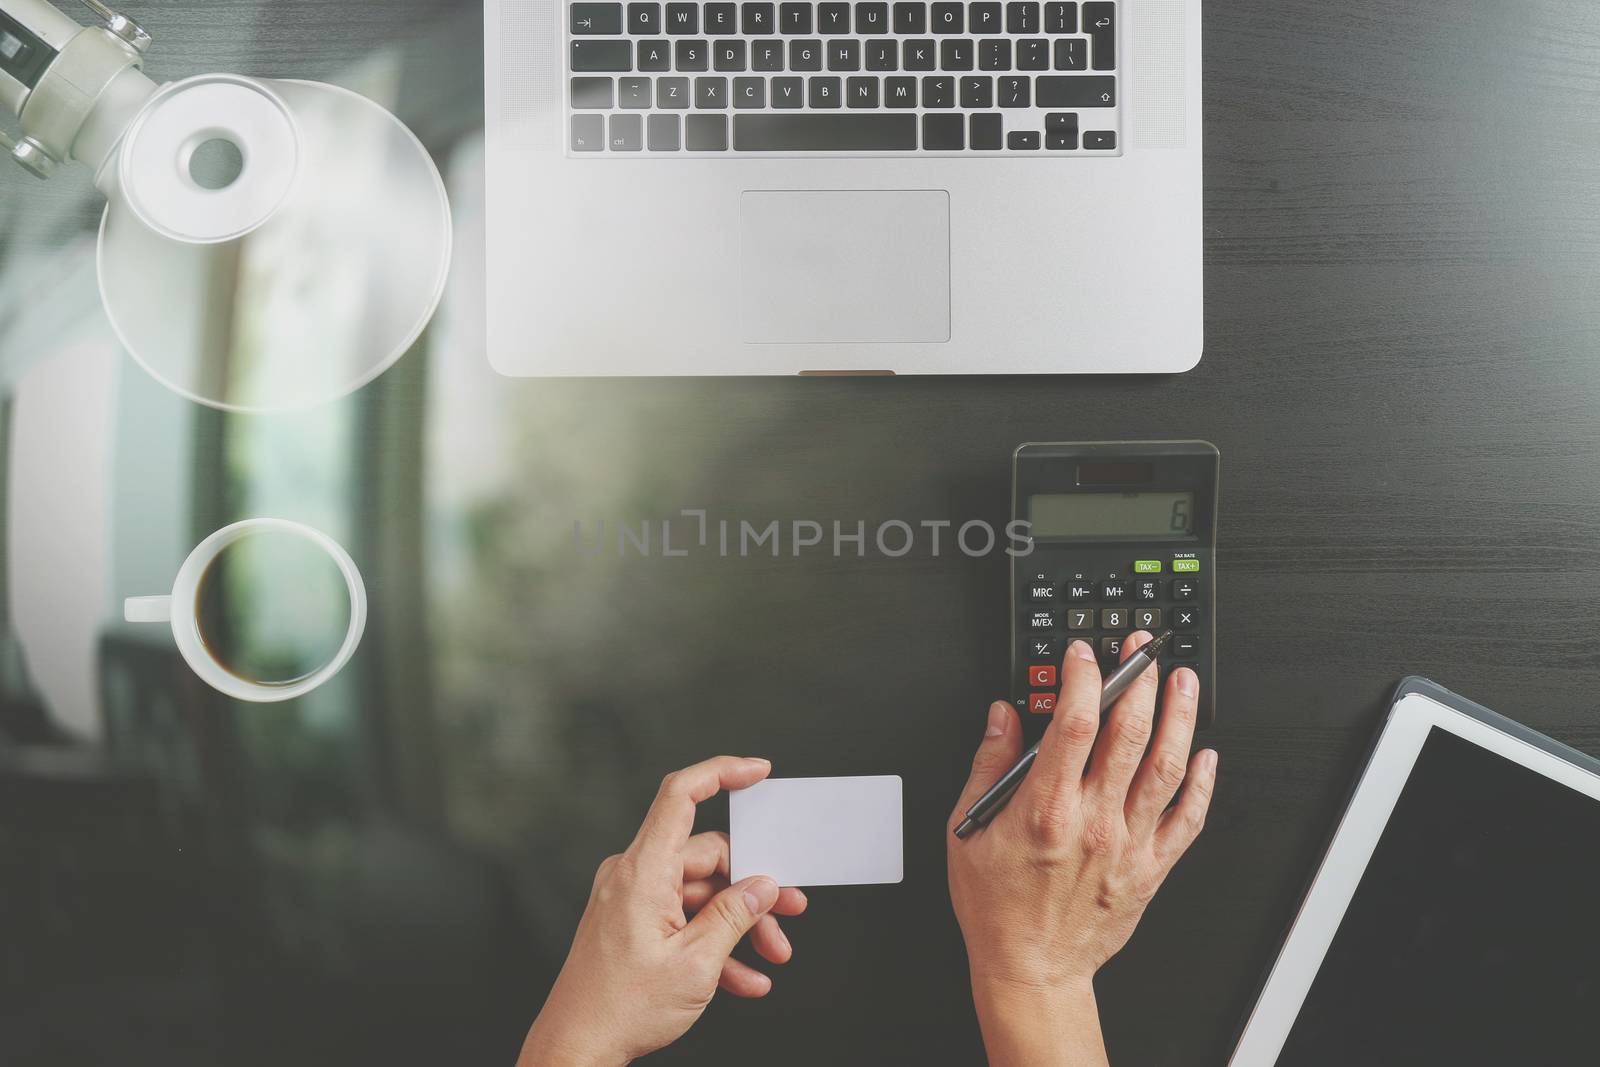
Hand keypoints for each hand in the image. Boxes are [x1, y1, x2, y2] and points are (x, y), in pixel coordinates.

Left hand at [519, 756, 807, 1066]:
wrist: (576, 1048)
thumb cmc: (620, 1009)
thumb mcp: (695, 964)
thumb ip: (734, 916)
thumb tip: (763, 886)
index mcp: (642, 871)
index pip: (681, 795)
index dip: (722, 772)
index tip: (758, 771)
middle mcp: (632, 875)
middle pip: (707, 856)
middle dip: (752, 888)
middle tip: (788, 914)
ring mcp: (631, 899)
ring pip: (701, 893)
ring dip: (739, 923)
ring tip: (772, 955)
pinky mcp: (632, 922)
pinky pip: (682, 918)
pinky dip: (714, 943)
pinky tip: (745, 978)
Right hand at [947, 632, 1216, 1066]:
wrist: (1032, 969)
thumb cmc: (998, 909)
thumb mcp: (969, 831)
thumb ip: (988, 767)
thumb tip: (1003, 718)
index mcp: (1046, 810)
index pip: (1074, 723)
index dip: (1083, 678)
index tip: (1084, 654)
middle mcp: (1094, 822)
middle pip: (1129, 734)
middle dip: (1139, 679)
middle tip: (1143, 650)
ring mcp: (1128, 844)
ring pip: (1166, 767)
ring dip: (1179, 717)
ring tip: (1183, 681)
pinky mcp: (1150, 867)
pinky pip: (1187, 818)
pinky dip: (1201, 783)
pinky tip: (1205, 755)